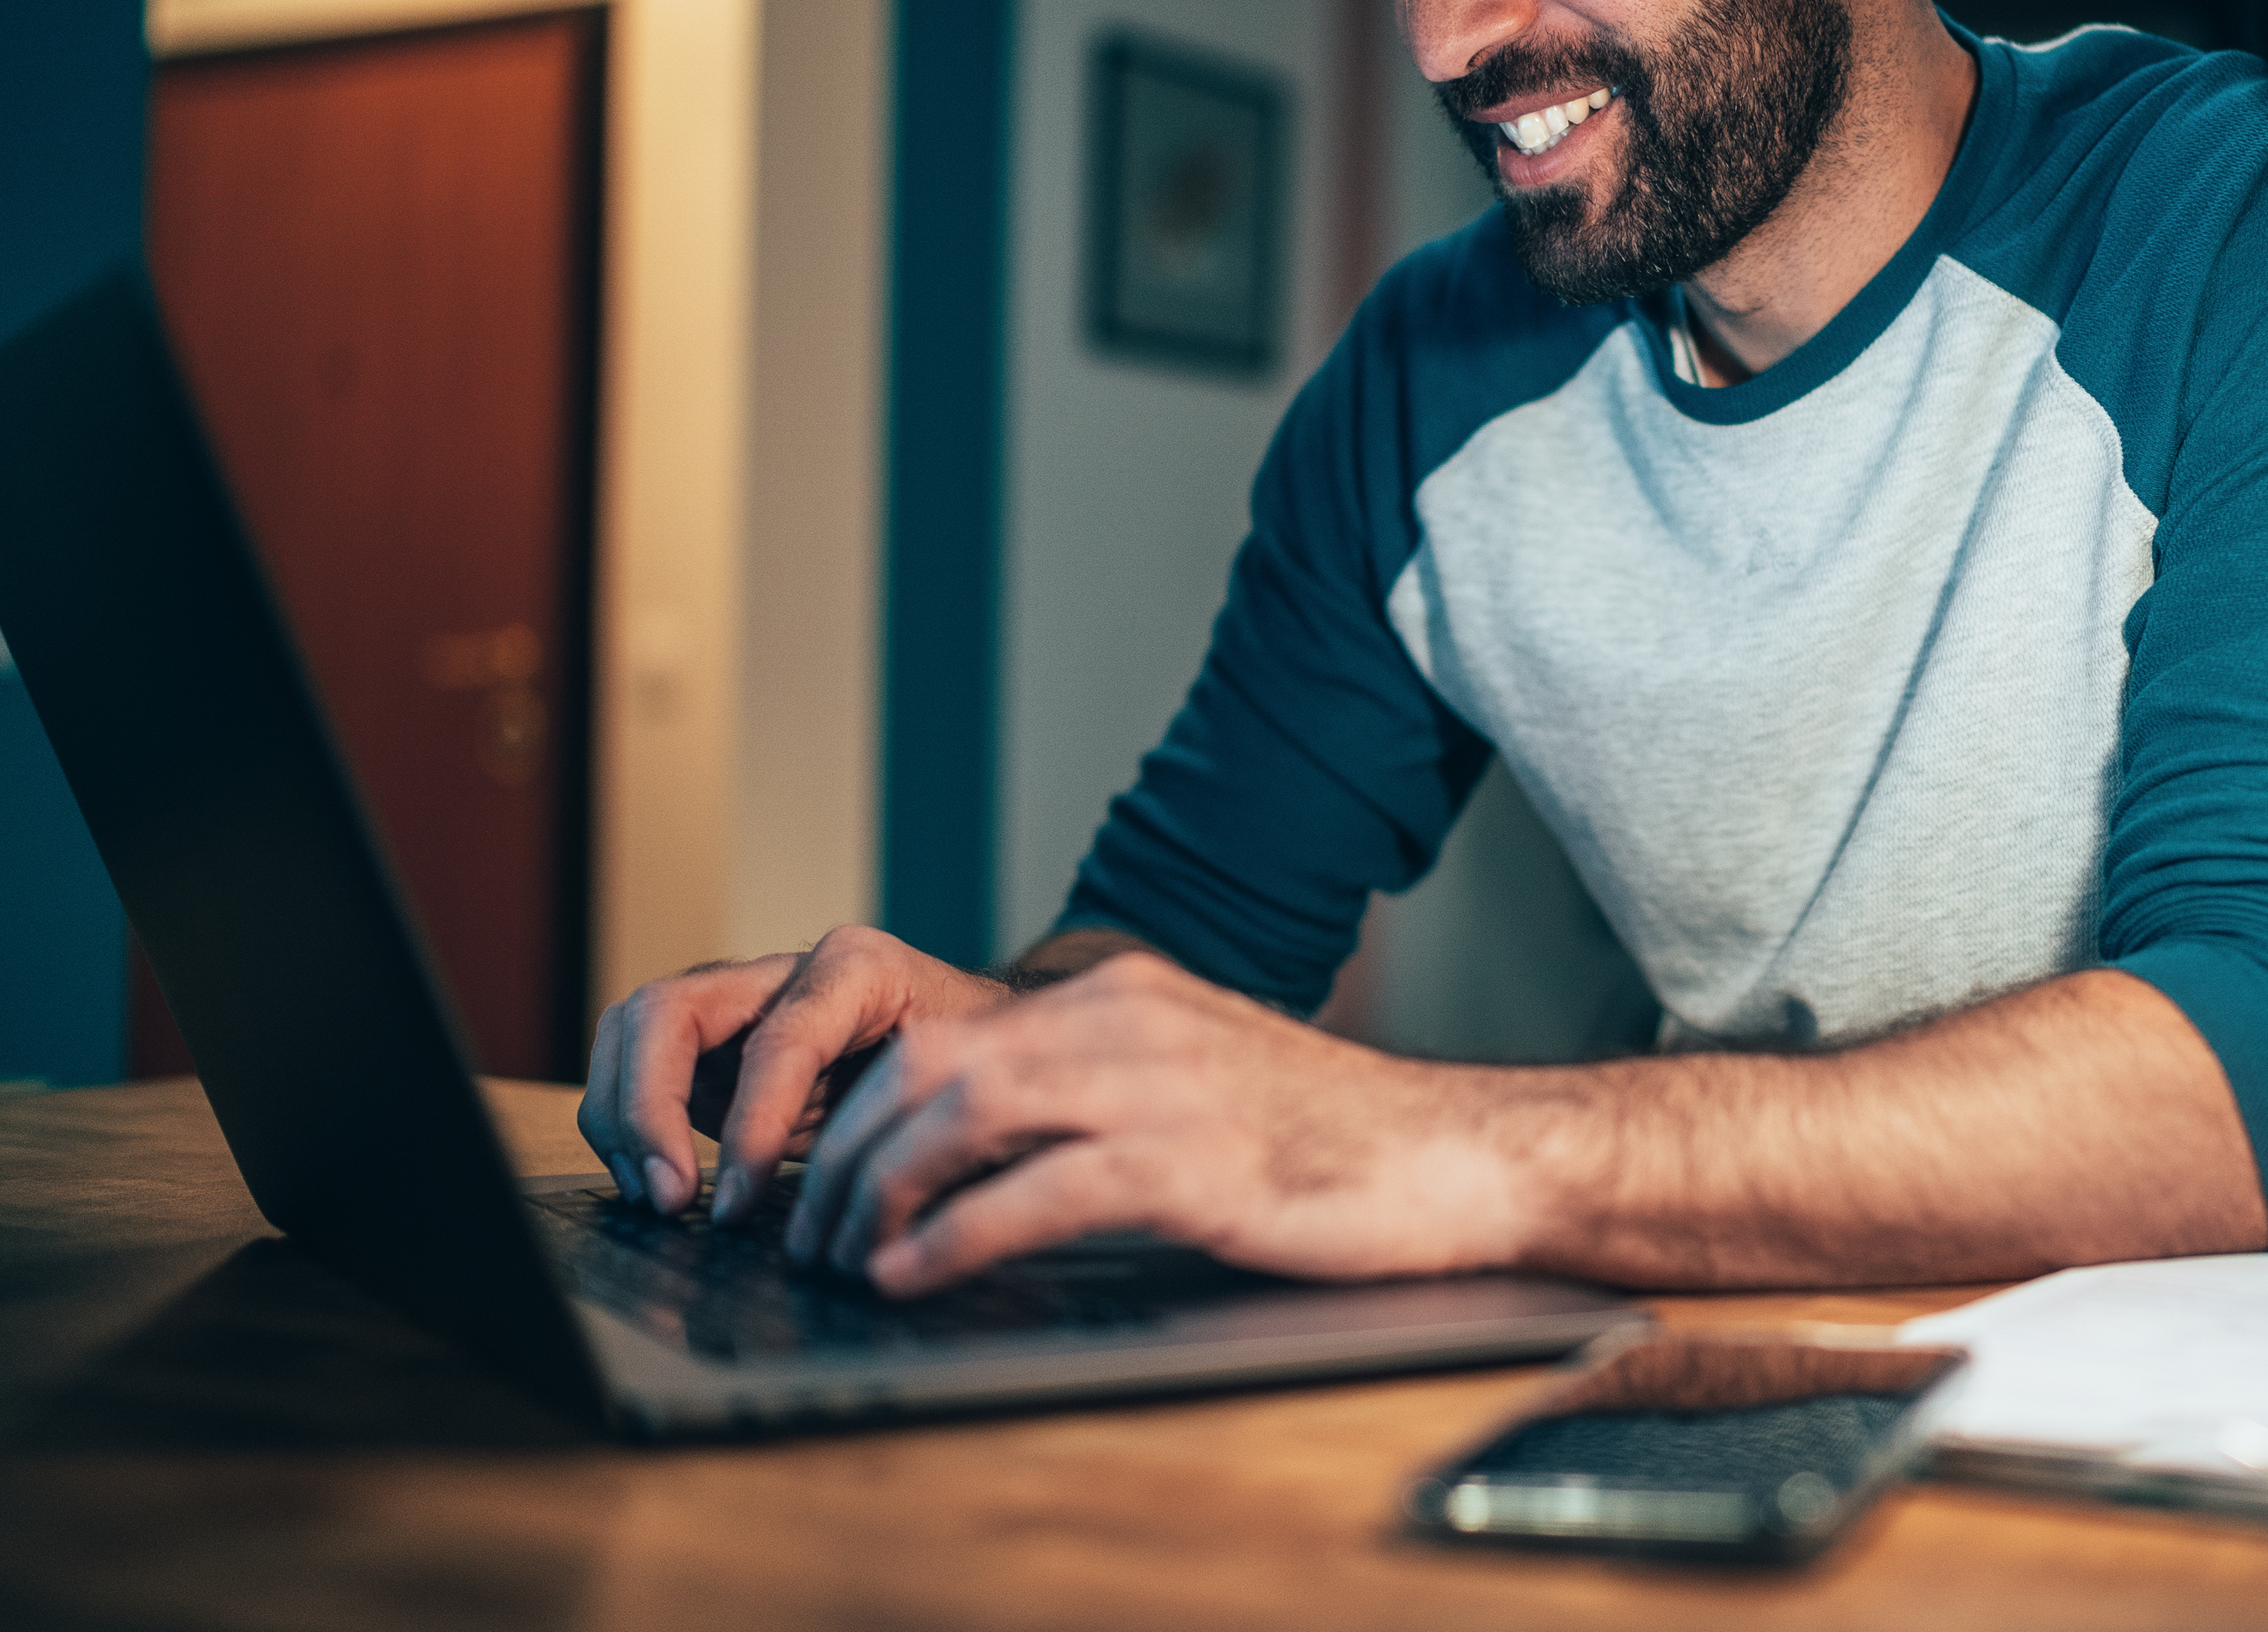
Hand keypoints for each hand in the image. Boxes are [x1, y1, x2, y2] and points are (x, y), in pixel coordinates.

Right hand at [577, 924, 1010, 1219]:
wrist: (971, 1039)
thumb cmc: (966, 1063)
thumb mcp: (950, 1090)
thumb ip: (896, 1125)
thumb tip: (850, 1197)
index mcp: (855, 968)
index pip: (776, 1041)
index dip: (750, 1125)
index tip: (738, 1202)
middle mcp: (782, 971)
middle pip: (667, 1011)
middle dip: (648, 1108)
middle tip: (668, 1196)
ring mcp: (739, 999)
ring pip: (633, 1027)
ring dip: (623, 1115)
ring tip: (653, 1194)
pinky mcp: (712, 1040)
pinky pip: (637, 1062)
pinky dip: (627, 1123)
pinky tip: (653, 1182)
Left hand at [785, 951, 1526, 1294]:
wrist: (1453, 1154)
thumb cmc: (1327, 1138)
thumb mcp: (1192, 1081)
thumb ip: (1093, 1093)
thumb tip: (976, 1155)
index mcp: (1121, 995)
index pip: (944, 1034)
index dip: (860, 1108)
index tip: (823, 1174)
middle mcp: (1126, 1020)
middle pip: (930, 1066)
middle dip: (847, 1152)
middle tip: (814, 1227)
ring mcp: (1158, 1086)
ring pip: (963, 1114)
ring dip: (881, 1191)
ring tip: (849, 1254)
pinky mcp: (1189, 1165)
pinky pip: (1035, 1193)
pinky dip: (955, 1236)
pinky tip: (917, 1272)